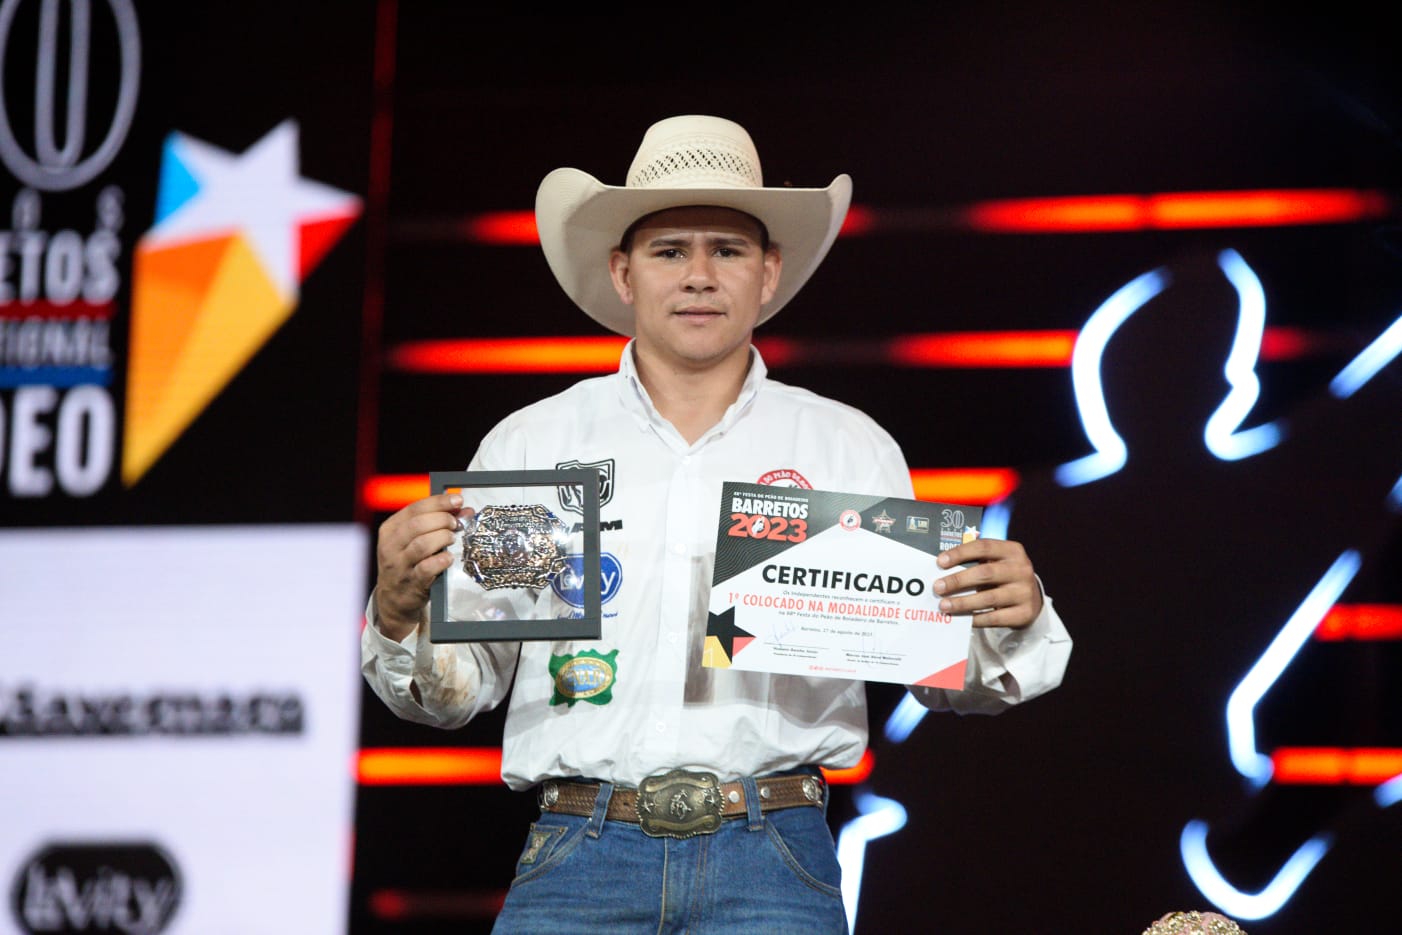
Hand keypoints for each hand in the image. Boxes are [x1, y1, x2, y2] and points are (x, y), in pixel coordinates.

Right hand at [374, 492, 470, 640]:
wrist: (395, 598)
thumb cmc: (408, 562)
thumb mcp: (414, 539)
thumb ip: (436, 522)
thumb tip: (465, 510)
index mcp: (390, 529)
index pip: (414, 508)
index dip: (439, 502)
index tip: (458, 500)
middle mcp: (390, 546)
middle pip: (418, 524)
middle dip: (442, 520)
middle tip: (455, 524)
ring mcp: (399, 565)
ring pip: (422, 544)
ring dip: (443, 538)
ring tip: (452, 539)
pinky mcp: (411, 583)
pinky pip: (427, 568)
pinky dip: (441, 560)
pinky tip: (449, 558)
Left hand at [933, 537, 1042, 629]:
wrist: (1032, 599)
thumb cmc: (1004, 576)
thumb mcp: (997, 562)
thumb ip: (976, 561)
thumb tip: (942, 569)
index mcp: (1012, 551)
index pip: (984, 547)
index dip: (960, 553)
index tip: (940, 562)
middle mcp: (1021, 569)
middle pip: (985, 573)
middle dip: (958, 580)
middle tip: (938, 587)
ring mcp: (1024, 592)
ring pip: (989, 598)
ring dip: (962, 602)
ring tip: (944, 605)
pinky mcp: (1024, 613)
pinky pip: (995, 618)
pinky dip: (975, 618)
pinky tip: (961, 618)